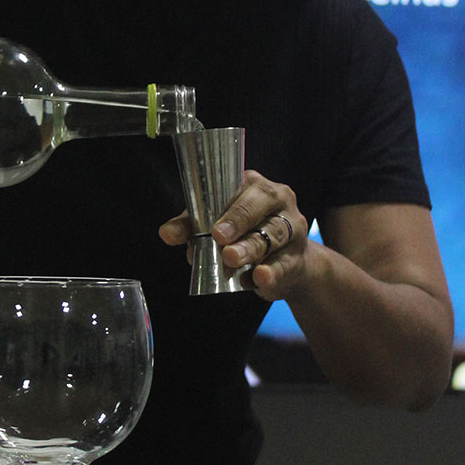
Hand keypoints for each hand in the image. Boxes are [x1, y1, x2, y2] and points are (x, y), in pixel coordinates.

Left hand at [159, 170, 307, 298]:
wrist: (287, 264)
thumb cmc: (248, 234)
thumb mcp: (217, 225)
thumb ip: (191, 227)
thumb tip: (166, 233)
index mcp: (257, 187)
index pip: (241, 190)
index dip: (227, 208)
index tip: (213, 228)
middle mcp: (279, 202)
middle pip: (260, 208)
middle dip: (239, 223)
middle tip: (219, 239)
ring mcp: (292, 230)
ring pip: (273, 235)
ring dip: (250, 248)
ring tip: (231, 259)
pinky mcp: (297, 258)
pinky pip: (284, 264)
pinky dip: (270, 272)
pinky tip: (258, 277)